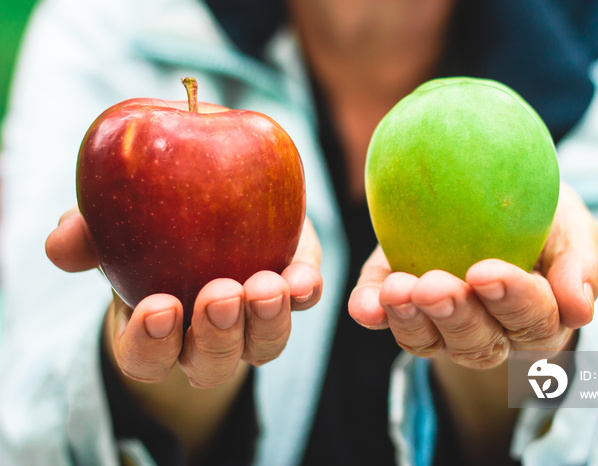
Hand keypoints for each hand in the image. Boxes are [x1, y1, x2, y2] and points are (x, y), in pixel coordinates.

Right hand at [46, 207, 322, 387]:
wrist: (207, 210)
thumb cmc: (149, 234)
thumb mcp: (114, 230)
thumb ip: (88, 235)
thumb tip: (60, 241)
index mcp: (159, 333)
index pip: (146, 358)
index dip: (151, 343)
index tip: (157, 308)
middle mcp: (210, 340)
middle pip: (212, 362)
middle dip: (217, 334)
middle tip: (219, 295)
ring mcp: (254, 320)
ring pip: (264, 346)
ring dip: (266, 322)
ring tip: (267, 286)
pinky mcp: (292, 288)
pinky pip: (305, 302)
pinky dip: (306, 292)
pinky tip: (303, 277)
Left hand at [348, 183, 597, 368]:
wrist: (487, 194)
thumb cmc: (540, 216)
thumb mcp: (570, 224)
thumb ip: (580, 261)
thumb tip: (580, 309)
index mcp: (539, 318)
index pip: (531, 320)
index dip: (511, 300)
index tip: (486, 272)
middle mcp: (492, 334)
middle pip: (477, 343)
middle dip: (454, 315)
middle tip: (435, 286)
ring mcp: (442, 326)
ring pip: (428, 342)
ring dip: (410, 320)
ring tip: (397, 290)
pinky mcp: (404, 308)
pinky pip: (385, 320)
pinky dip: (372, 312)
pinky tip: (365, 305)